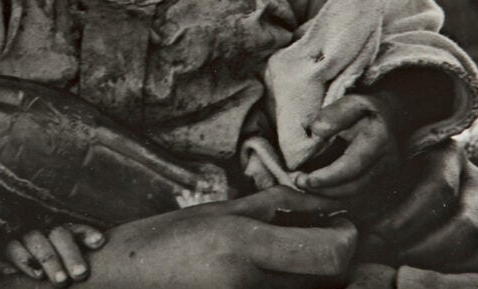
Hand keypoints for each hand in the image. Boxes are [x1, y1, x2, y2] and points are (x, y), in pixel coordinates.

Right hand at [0, 187, 357, 288]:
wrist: (129, 280)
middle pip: (334, 279)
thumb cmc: (167, 240)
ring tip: (295, 248)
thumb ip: (272, 206)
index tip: (338, 219)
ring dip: (319, 272)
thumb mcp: (221, 211)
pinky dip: (295, 282)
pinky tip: (278, 266)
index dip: (348, 236)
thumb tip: (318, 197)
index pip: (335, 255)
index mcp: (247, 245)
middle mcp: (255, 283)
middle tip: (324, 231)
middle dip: (339, 254)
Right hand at [0, 223, 103, 283]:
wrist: (1, 251)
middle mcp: (43, 227)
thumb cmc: (45, 258)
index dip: (87, 234)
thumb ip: (76, 255)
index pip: (76, 228)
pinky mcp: (5, 243)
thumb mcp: (61, 254)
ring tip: (62, 281)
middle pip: (59, 235)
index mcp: (60, 228)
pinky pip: (14, 248)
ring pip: (38, 241)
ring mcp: (24, 233)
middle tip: (81, 275)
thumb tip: (103, 260)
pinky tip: (36, 274)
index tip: (100, 243)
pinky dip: (25, 260)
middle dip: (71, 254)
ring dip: (50, 260)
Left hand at [292, 94, 398, 199]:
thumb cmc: (368, 110)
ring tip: (303, 187)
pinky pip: (355, 200)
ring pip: (354, 198)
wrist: (392, 120)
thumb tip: (316, 130)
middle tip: (297, 183)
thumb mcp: (354, 102)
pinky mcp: (380, 187)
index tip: (304, 179)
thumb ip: (336, 113)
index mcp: (379, 141)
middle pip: (353, 188)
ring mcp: (385, 179)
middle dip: (323, 190)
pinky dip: (334, 200)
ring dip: (326, 197)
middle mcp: (386, 165)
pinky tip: (315, 194)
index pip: (352, 166)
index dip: (328, 176)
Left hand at [365, 141, 477, 271]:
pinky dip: (455, 271)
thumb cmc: (386, 173)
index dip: (408, 216)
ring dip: (436, 261)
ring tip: (400, 263)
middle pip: (463, 220)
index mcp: (447, 152)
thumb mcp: (382, 171)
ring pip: (476, 243)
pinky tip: (422, 270)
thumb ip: (374, 190)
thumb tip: (360, 226)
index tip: (377, 233)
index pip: (439, 186)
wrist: (406, 176)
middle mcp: (473, 178)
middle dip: (423, 245)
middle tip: (388, 254)